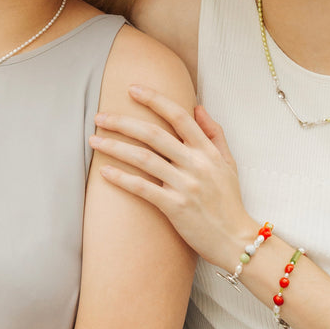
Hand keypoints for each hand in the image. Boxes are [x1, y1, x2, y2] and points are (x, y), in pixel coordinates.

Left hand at [90, 85, 256, 269]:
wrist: (235, 239)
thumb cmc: (230, 201)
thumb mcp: (229, 162)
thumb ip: (214, 132)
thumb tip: (197, 106)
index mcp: (208, 150)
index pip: (179, 116)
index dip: (154, 99)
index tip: (132, 89)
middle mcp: (196, 164)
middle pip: (154, 134)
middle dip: (123, 122)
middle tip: (100, 116)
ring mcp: (185, 186)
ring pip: (144, 158)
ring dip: (115, 147)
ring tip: (94, 140)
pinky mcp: (175, 207)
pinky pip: (143, 188)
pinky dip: (122, 178)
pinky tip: (104, 171)